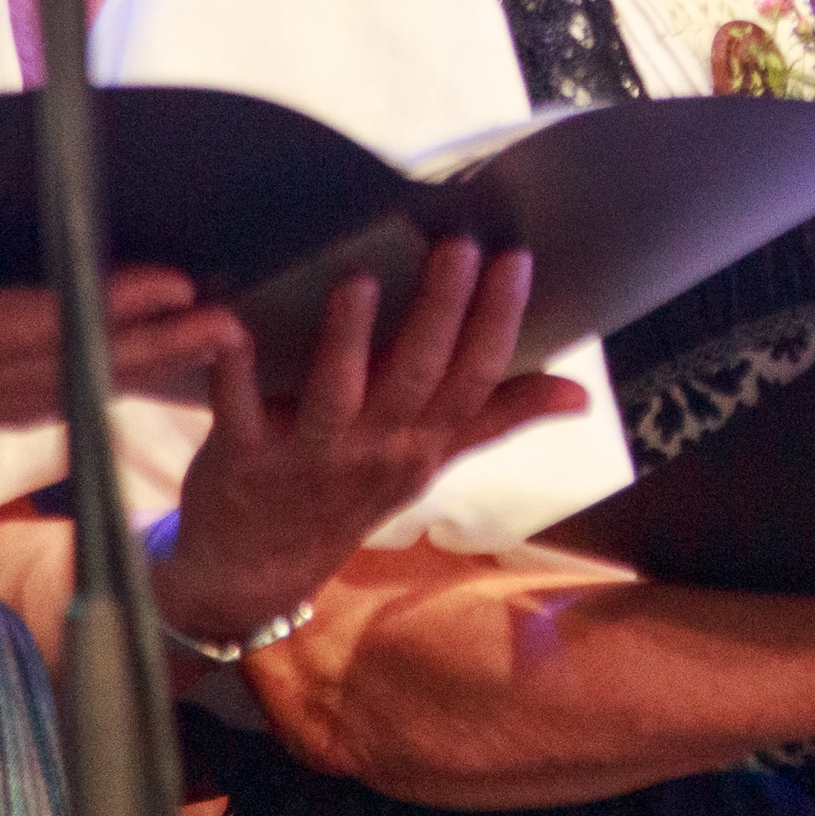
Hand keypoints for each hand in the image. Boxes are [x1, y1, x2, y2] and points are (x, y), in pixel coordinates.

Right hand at [0, 227, 239, 435]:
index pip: (31, 324)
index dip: (101, 306)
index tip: (169, 285)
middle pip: (75, 359)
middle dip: (155, 341)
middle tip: (232, 323)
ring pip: (74, 382)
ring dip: (147, 364)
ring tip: (219, 342)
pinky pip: (49, 402)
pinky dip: (104, 387)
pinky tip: (146, 376)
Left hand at [151, 239, 585, 650]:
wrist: (259, 569)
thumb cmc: (349, 497)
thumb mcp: (431, 463)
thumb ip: (498, 417)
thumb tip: (580, 392)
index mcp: (423, 443)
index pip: (475, 377)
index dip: (498, 320)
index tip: (514, 259)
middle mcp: (375, 448)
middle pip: (417, 377)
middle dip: (440, 312)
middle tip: (457, 247)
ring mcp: (309, 455)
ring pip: (336, 392)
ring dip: (348, 338)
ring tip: (358, 279)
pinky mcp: (243, 456)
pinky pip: (240, 409)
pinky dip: (235, 371)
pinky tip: (234, 326)